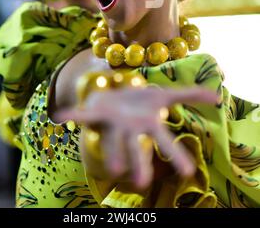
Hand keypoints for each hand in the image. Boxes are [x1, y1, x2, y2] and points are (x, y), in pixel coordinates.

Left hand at [55, 85, 217, 189]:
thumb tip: (217, 98)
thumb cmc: (143, 103)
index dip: (176, 155)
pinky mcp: (95, 115)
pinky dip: (72, 115)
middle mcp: (130, 129)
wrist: (117, 97)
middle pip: (136, 148)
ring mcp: (112, 124)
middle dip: (139, 163)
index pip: (164, 141)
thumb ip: (190, 96)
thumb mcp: (166, 95)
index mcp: (148, 124)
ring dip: (111, 152)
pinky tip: (60, 116)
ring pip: (112, 140)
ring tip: (113, 168)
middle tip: (141, 182)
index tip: (188, 173)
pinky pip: (82, 115)